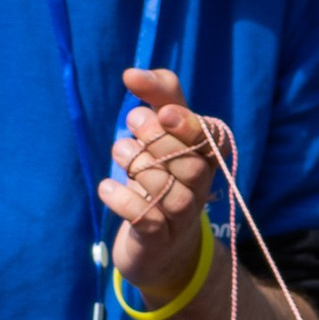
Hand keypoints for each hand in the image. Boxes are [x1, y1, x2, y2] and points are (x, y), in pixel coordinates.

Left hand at [102, 68, 220, 300]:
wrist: (158, 245)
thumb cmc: (160, 176)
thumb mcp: (161, 132)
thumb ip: (156, 97)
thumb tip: (131, 74)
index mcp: (204, 157)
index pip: (211, 140)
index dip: (190, 126)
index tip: (161, 112)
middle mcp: (200, 187)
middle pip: (192, 165)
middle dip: (158, 142)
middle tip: (130, 125)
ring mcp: (181, 216)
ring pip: (174, 192)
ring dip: (141, 168)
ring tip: (120, 152)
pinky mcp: (158, 240)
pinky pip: (148, 220)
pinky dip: (124, 201)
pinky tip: (107, 187)